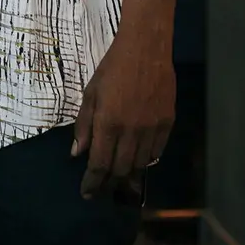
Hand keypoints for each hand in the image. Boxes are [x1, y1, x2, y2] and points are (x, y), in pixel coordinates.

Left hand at [73, 22, 174, 199]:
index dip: (93, 182)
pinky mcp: (167, 124)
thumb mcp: (90, 94)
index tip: (87, 193)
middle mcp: (131, 131)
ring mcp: (152, 129)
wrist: (146, 50)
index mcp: (108, 123)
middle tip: (102, 191)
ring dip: (128, 176)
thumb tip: (77, 153)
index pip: (99, 163)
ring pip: (140, 165)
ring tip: (119, 183)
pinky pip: (156, 152)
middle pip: (120, 169)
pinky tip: (138, 162)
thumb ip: (84, 125)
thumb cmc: (112, 69)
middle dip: (109, 184)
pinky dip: (146, 161)